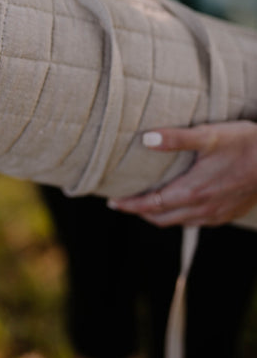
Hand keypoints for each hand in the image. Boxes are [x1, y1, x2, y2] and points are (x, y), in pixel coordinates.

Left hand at [108, 121, 256, 226]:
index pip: (151, 205)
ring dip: (161, 215)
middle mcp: (203, 209)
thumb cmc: (245, 144)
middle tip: (126, 202)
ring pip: (180, 222)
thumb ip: (176, 138)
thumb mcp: (209, 135)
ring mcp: (217, 214)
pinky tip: (182, 204)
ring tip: (149, 203)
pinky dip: (182, 216)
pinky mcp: (230, 213)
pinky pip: (198, 221)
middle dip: (141, 212)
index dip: (130, 205)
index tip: (113, 203)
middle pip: (162, 218)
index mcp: (192, 192)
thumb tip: (146, 139)